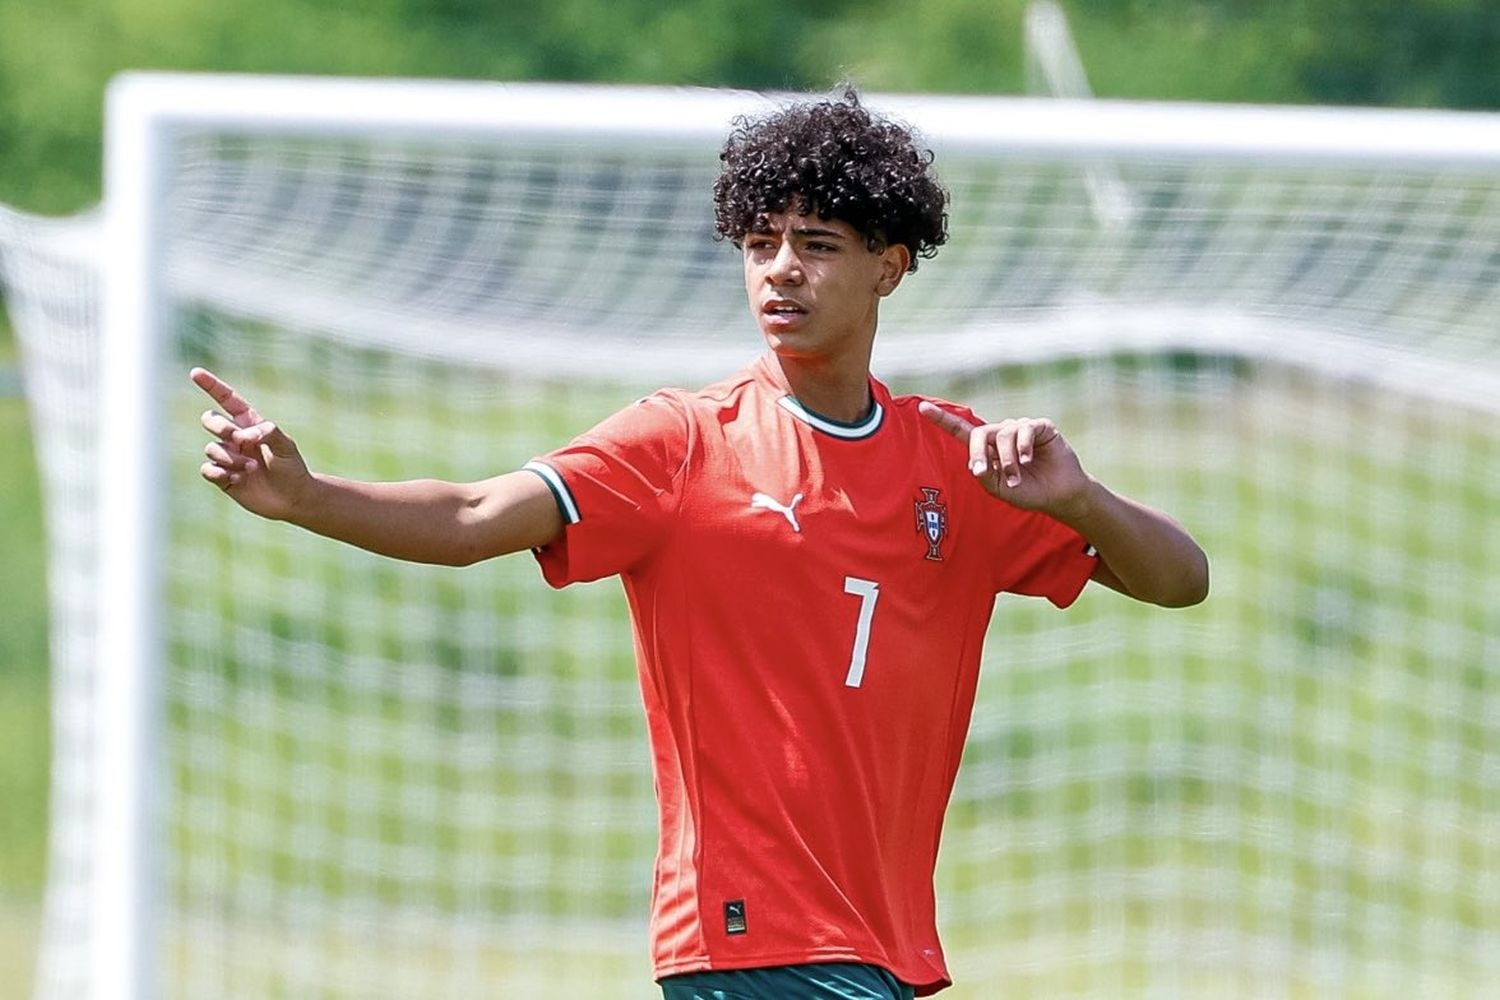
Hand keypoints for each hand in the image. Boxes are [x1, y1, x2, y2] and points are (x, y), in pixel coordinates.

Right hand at [193, 367, 311, 519]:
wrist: (293, 498)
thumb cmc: (292, 468)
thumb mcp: (286, 446)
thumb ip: (267, 433)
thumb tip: (241, 436)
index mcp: (249, 424)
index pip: (227, 400)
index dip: (211, 386)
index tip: (195, 372)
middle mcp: (235, 438)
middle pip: (210, 420)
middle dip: (219, 426)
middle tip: (239, 441)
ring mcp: (227, 457)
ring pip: (211, 448)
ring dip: (231, 458)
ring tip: (252, 468)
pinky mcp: (222, 477)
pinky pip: (207, 469)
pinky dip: (220, 472)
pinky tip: (239, 479)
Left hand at [919, 401, 1091, 518]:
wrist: (1059, 495)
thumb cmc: (1027, 492)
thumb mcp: (999, 489)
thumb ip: (984, 476)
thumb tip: (975, 463)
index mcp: (987, 448)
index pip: (961, 430)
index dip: (942, 419)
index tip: (922, 408)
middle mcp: (1002, 434)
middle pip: (980, 433)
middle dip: (978, 453)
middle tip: (983, 471)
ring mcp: (1021, 428)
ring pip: (1003, 435)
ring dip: (1008, 460)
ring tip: (1016, 477)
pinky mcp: (1040, 426)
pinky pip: (1025, 429)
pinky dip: (1022, 447)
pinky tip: (1027, 460)